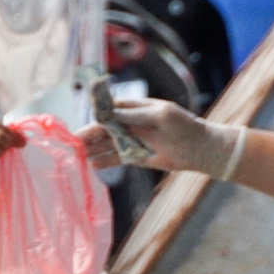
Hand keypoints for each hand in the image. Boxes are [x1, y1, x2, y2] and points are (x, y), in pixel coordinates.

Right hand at [76, 98, 242, 177]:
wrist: (201, 149)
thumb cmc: (184, 127)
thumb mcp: (161, 116)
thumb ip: (135, 115)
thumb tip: (110, 114)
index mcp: (135, 109)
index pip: (109, 111)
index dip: (94, 117)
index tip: (81, 124)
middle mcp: (130, 123)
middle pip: (103, 129)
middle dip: (88, 136)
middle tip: (71, 145)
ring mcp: (132, 140)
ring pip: (107, 144)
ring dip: (92, 150)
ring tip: (76, 157)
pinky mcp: (136, 156)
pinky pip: (116, 158)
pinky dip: (105, 162)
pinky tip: (92, 165)